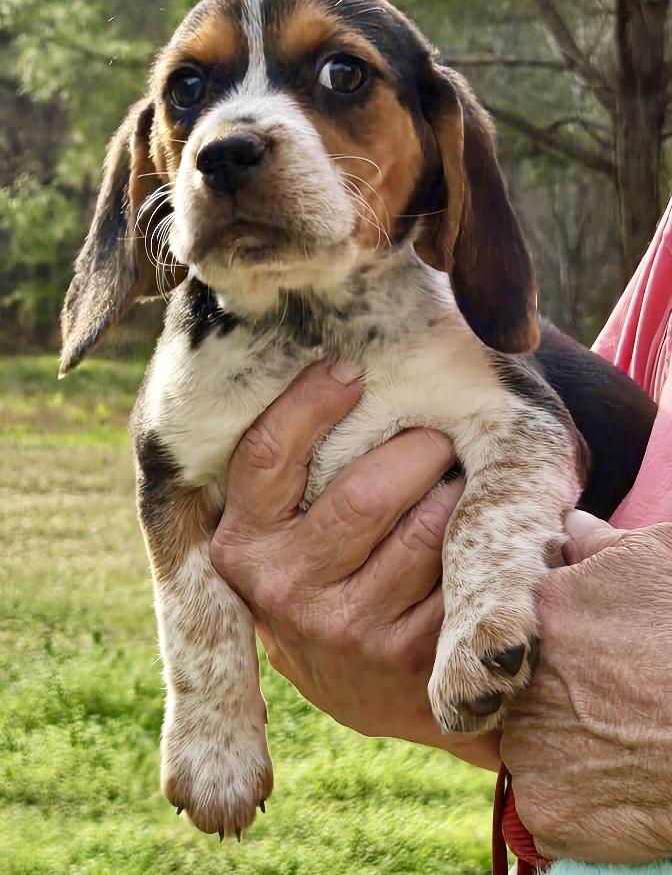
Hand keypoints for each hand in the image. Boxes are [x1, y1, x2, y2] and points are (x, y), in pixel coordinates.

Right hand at [211, 360, 499, 770]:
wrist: (352, 684)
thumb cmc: (317, 572)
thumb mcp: (278, 531)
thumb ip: (288, 471)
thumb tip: (334, 365)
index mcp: (241, 545)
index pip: (266, 456)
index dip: (309, 403)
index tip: (350, 368)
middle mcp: (283, 589)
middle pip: (365, 492)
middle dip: (418, 448)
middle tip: (439, 434)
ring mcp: (346, 628)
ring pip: (425, 528)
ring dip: (455, 489)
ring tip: (459, 476)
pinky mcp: (406, 654)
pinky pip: (459, 571)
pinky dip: (476, 537)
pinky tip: (476, 529)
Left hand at [501, 510, 671, 863]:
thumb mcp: (655, 559)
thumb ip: (598, 543)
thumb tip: (570, 527)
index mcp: (539, 613)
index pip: (522, 625)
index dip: (556, 641)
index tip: (591, 655)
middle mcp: (520, 679)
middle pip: (520, 687)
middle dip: (554, 693)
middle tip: (604, 701)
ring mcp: (527, 750)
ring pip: (528, 746)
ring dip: (557, 746)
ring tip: (614, 742)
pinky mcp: (546, 810)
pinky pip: (543, 806)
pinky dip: (572, 802)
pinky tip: (613, 786)